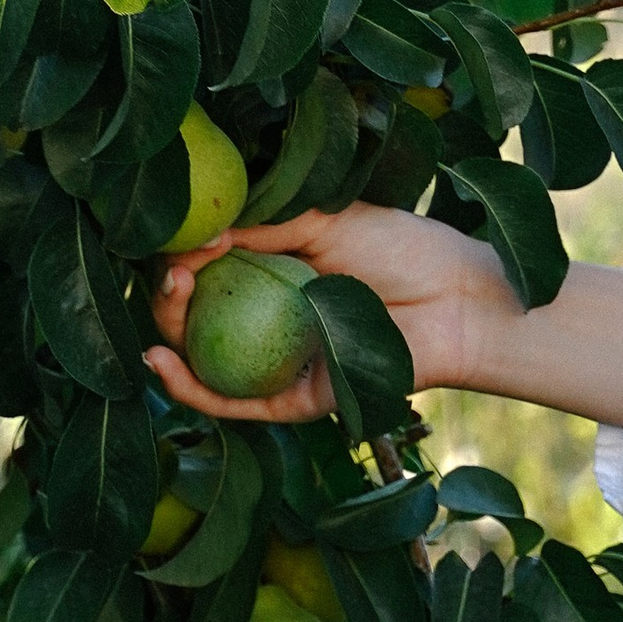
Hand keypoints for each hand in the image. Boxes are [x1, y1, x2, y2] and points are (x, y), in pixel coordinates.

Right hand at [147, 205, 520, 424]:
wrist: (461, 300)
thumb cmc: (405, 249)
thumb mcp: (326, 219)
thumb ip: (262, 224)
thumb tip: (194, 235)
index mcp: (278, 275)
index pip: (208, 270)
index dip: (179, 256)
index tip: (169, 241)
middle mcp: (272, 322)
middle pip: (195, 319)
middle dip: (165, 298)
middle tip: (168, 276)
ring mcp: (280, 364)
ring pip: (201, 364)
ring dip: (166, 336)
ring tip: (165, 304)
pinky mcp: (293, 401)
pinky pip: (231, 402)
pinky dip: (188, 387)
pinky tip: (161, 360)